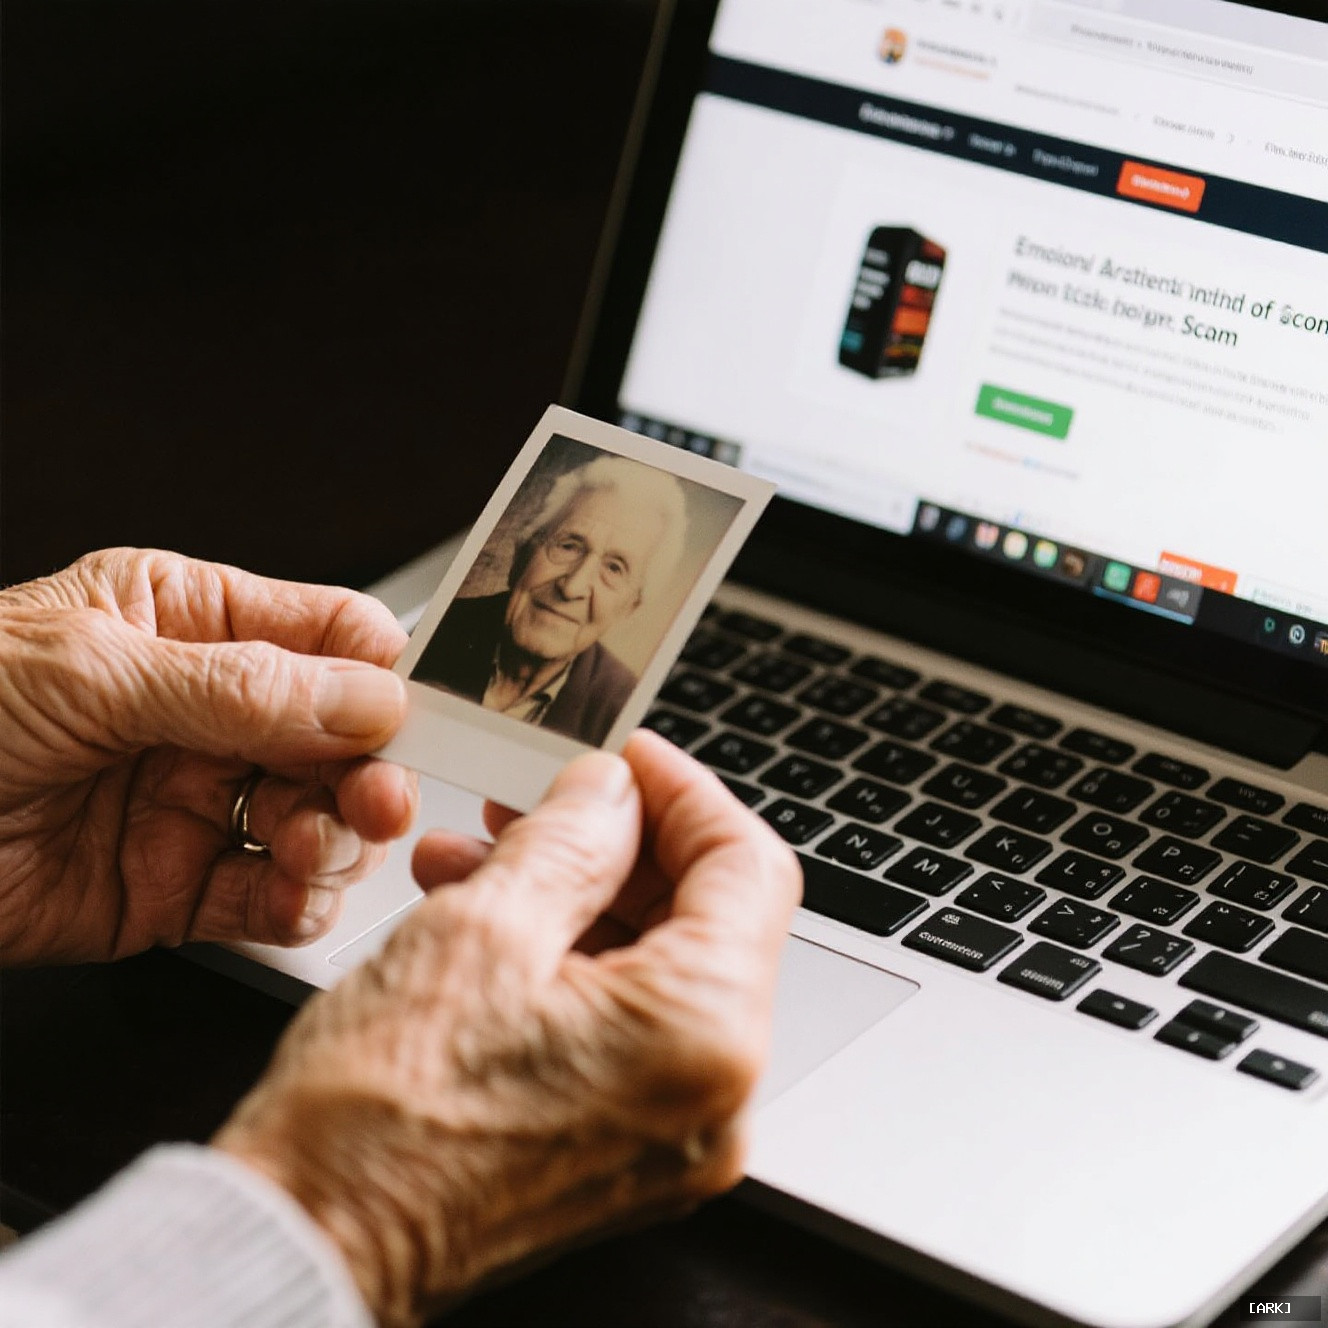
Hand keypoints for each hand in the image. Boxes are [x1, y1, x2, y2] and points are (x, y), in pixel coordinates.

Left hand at [0, 548, 415, 964]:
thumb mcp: (91, 672)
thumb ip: (241, 688)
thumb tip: (369, 695)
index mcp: (190, 623)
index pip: (326, 636)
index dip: (376, 674)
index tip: (407, 716)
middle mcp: (209, 712)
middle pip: (339, 737)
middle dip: (366, 770)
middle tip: (374, 800)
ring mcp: (197, 801)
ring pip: (318, 818)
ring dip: (335, 839)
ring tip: (313, 847)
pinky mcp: (177, 888)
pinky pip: (267, 893)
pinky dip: (293, 901)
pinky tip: (285, 894)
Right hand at [215, 731, 800, 1327]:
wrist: (310, 1241)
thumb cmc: (379, 1116)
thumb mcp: (483, 927)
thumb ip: (573, 838)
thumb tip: (611, 792)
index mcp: (703, 1033)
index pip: (748, 866)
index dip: (685, 792)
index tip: (630, 758)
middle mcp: (714, 1095)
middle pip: (707, 916)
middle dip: (621, 842)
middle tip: (544, 798)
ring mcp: (674, 1130)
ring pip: (656, 964)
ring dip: (578, 894)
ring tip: (481, 852)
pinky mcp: (626, 1147)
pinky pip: (625, 1022)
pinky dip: (569, 959)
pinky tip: (486, 916)